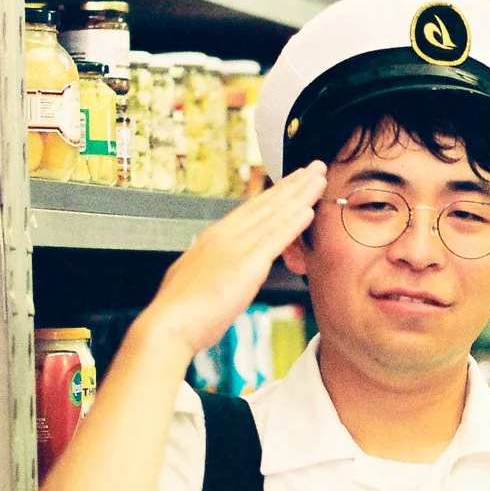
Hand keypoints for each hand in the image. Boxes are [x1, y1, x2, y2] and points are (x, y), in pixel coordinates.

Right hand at [146, 162, 328, 358]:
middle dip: (293, 184)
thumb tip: (221, 269)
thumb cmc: (181, 312)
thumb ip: (214, 268)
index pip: (251, 209)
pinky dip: (292, 222)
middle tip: (315, 166)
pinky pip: (274, 238)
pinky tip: (309, 209)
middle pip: (266, 203)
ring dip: (300, 193)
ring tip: (320, 176)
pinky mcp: (244, 264)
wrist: (169, 325)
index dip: (276, 193)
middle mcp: (225, 235)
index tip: (294, 179)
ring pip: (274, 214)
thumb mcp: (199, 279)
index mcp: (214, 238)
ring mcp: (235, 247)